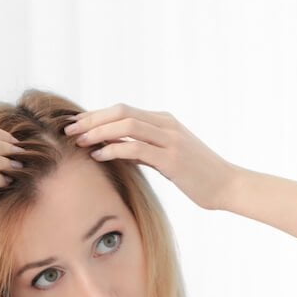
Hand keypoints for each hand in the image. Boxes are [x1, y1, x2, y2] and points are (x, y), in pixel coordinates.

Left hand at [63, 104, 237, 209]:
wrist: (227, 186)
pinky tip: (99, 156)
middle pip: (121, 112)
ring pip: (127, 125)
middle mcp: (167, 125)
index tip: (76, 124)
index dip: (96, 115)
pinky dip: (114, 149)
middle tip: (69, 130)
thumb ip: (145, 149)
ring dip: (98, 132)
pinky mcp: (172, 159)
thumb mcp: (168, 158)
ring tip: (79, 142)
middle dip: (92, 119)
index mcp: (165, 121)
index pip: (123, 110)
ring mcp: (170, 140)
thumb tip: (116, 149)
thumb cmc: (198, 176)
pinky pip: (136, 148)